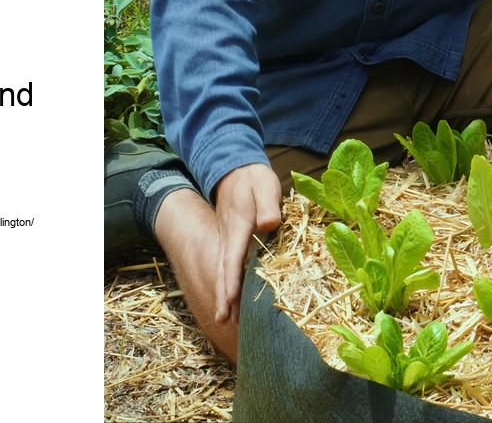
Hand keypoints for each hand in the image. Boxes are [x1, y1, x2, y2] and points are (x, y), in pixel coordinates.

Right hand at [212, 163, 282, 323]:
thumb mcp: (263, 185)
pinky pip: (230, 267)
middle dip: (224, 297)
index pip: (233, 259)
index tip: (230, 302)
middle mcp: (229, 238)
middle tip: (222, 321)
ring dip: (226, 295)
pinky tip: (235, 299)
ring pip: (225, 272)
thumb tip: (268, 224)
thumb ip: (267, 204)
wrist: (234, 169)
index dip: (232, 281)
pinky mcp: (233, 241)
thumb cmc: (253, 179)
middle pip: (224, 271)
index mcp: (237, 228)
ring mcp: (228, 240)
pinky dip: (230, 284)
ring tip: (227, 320)